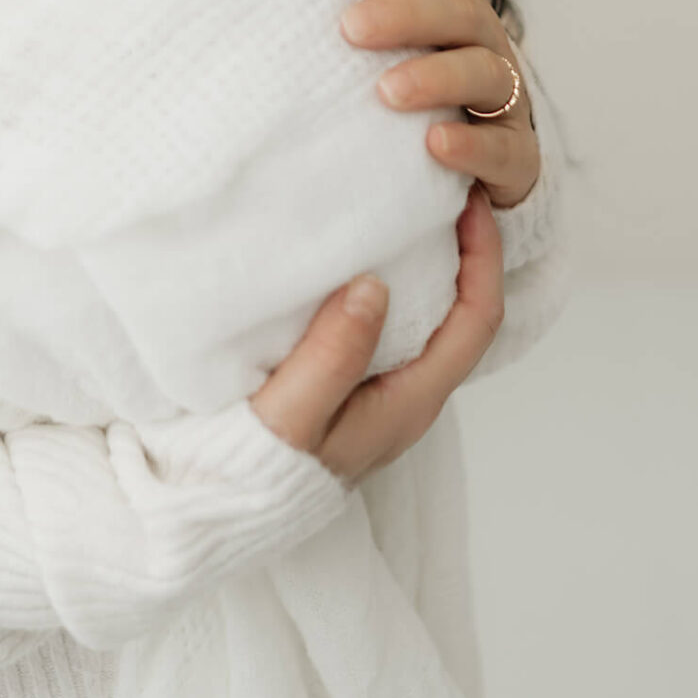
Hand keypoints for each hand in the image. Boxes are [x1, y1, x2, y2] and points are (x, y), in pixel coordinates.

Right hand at [250, 182, 503, 480]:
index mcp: (409, 402)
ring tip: (401, 209)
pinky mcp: (349, 387)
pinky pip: (389, 324)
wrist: (213, 507)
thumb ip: (333, 355)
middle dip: (464, 251)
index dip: (483, 258)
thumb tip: (375, 286)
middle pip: (463, 315)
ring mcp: (379, 394)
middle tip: (439, 190)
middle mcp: (407, 397)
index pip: (476, 321)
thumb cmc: (253, 470)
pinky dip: (388, 282)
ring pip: (427, 319)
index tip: (466, 201)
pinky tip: (354, 254)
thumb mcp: (290, 415)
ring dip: (427, 265)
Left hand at [341, 0, 539, 213]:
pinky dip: (472, 145)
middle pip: (464, 13)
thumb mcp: (376, 64)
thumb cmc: (400, 111)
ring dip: (436, 77)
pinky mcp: (517, 160)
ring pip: (488, 74)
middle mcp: (487, 49)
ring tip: (387, 92)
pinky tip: (435, 143)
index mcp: (455, 16)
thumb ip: (350, 35)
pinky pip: (504, 149)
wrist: (457, 180)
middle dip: (408, 15)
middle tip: (351, 28)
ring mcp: (507, 104)